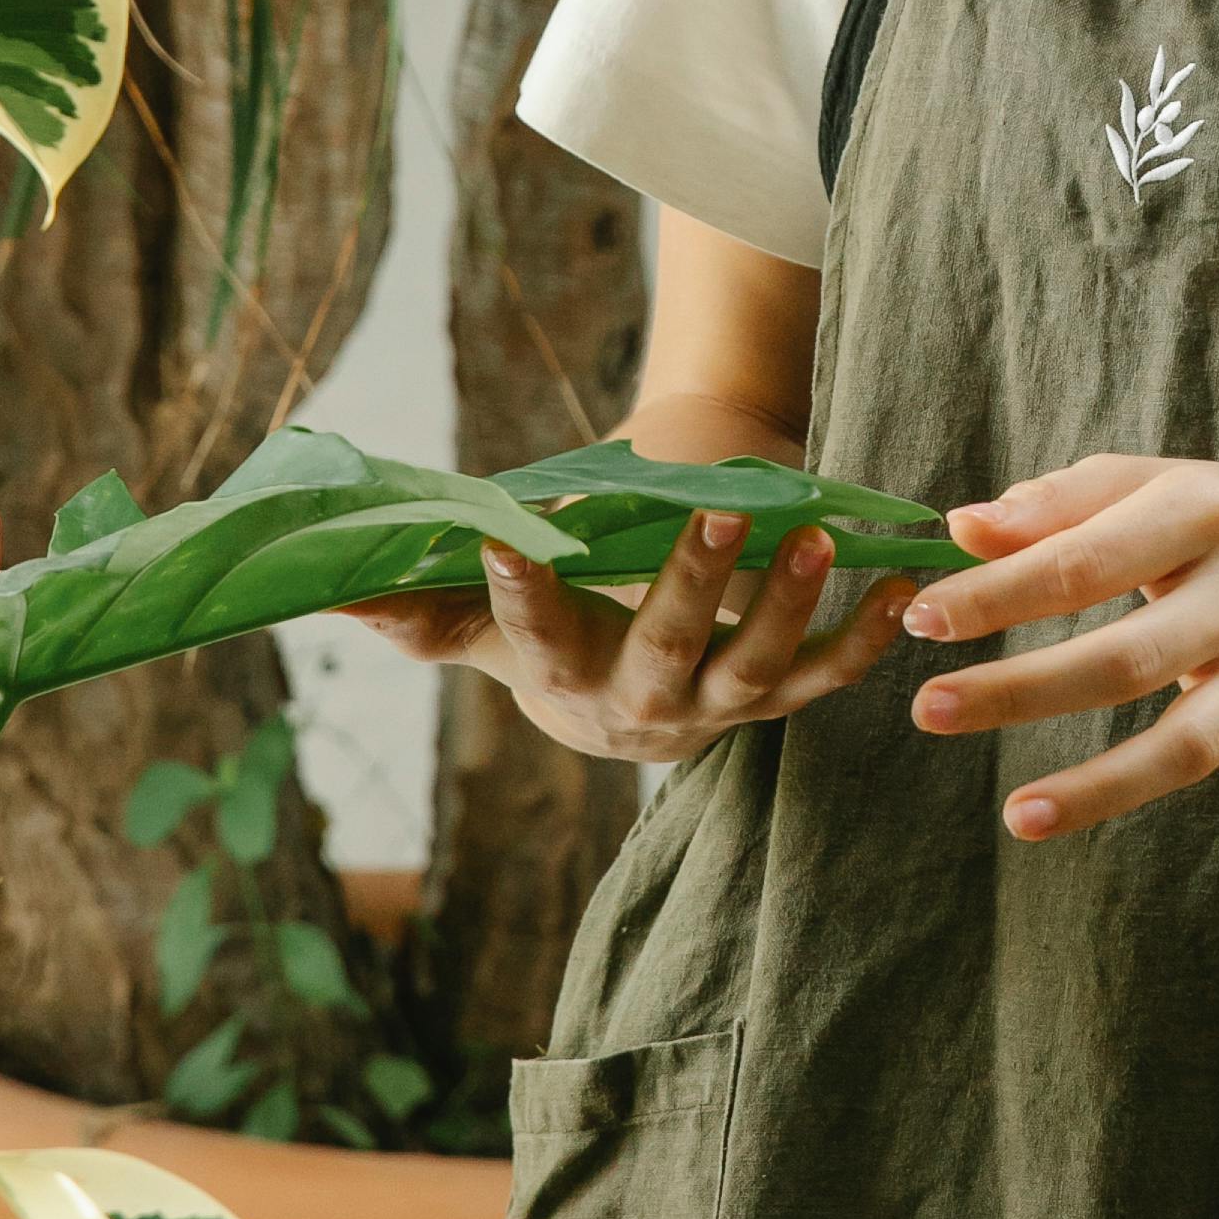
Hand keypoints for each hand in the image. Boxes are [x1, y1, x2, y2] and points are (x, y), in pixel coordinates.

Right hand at [347, 510, 917, 769]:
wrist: (621, 670)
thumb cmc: (550, 618)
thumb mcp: (481, 618)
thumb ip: (419, 606)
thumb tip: (321, 593)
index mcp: (559, 677)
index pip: (529, 633)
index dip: (516, 593)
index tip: (507, 544)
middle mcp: (640, 706)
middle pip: (668, 648)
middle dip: (695, 580)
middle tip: (724, 509)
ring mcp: (715, 709)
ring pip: (757, 670)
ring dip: (791, 609)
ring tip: (815, 540)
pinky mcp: (773, 702)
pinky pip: (826, 679)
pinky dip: (864, 637)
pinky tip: (897, 583)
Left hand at [905, 455, 1218, 955]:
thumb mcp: (1156, 483)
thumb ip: (1058, 502)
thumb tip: (960, 528)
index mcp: (1204, 513)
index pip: (1086, 560)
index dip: (1000, 593)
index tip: (922, 619)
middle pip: (1127, 658)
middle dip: (1025, 688)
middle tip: (930, 709)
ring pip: (1186, 743)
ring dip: (1105, 787)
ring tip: (1019, 815)